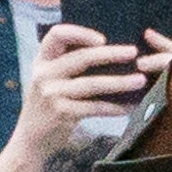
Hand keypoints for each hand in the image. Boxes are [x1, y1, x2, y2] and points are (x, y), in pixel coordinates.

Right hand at [8, 16, 158, 158]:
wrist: (31, 138)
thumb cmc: (48, 103)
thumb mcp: (48, 78)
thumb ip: (66, 62)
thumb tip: (109, 50)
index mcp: (42, 60)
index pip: (57, 35)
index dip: (80, 33)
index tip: (103, 39)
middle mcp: (44, 74)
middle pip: (81, 58)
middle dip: (111, 54)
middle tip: (134, 52)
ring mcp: (51, 94)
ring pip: (92, 84)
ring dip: (119, 82)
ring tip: (140, 81)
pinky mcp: (61, 114)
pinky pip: (94, 108)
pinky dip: (114, 107)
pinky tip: (130, 106)